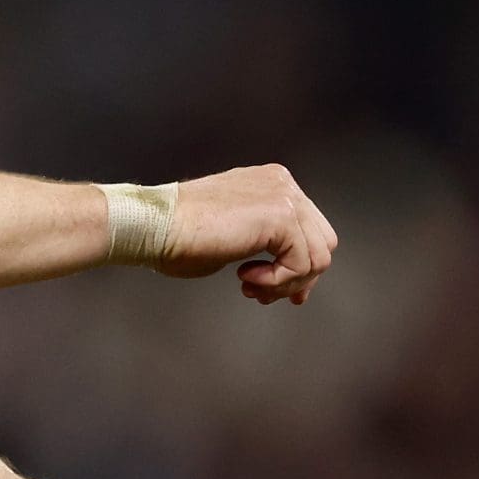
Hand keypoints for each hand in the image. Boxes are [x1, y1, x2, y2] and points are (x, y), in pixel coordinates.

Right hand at [159, 163, 338, 304]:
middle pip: (322, 242)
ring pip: (317, 257)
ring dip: (283, 283)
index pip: (310, 228)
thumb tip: (292, 274)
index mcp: (272, 183)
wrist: (156, 225)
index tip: (281, 290)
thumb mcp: (234, 236)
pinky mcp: (281, 216)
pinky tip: (244, 278)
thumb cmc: (178, 234)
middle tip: (265, 294)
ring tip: (250, 287)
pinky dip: (276, 281)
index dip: (300, 266)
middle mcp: (283, 184)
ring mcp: (285, 197)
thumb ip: (266, 243)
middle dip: (299, 277)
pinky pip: (301, 263)